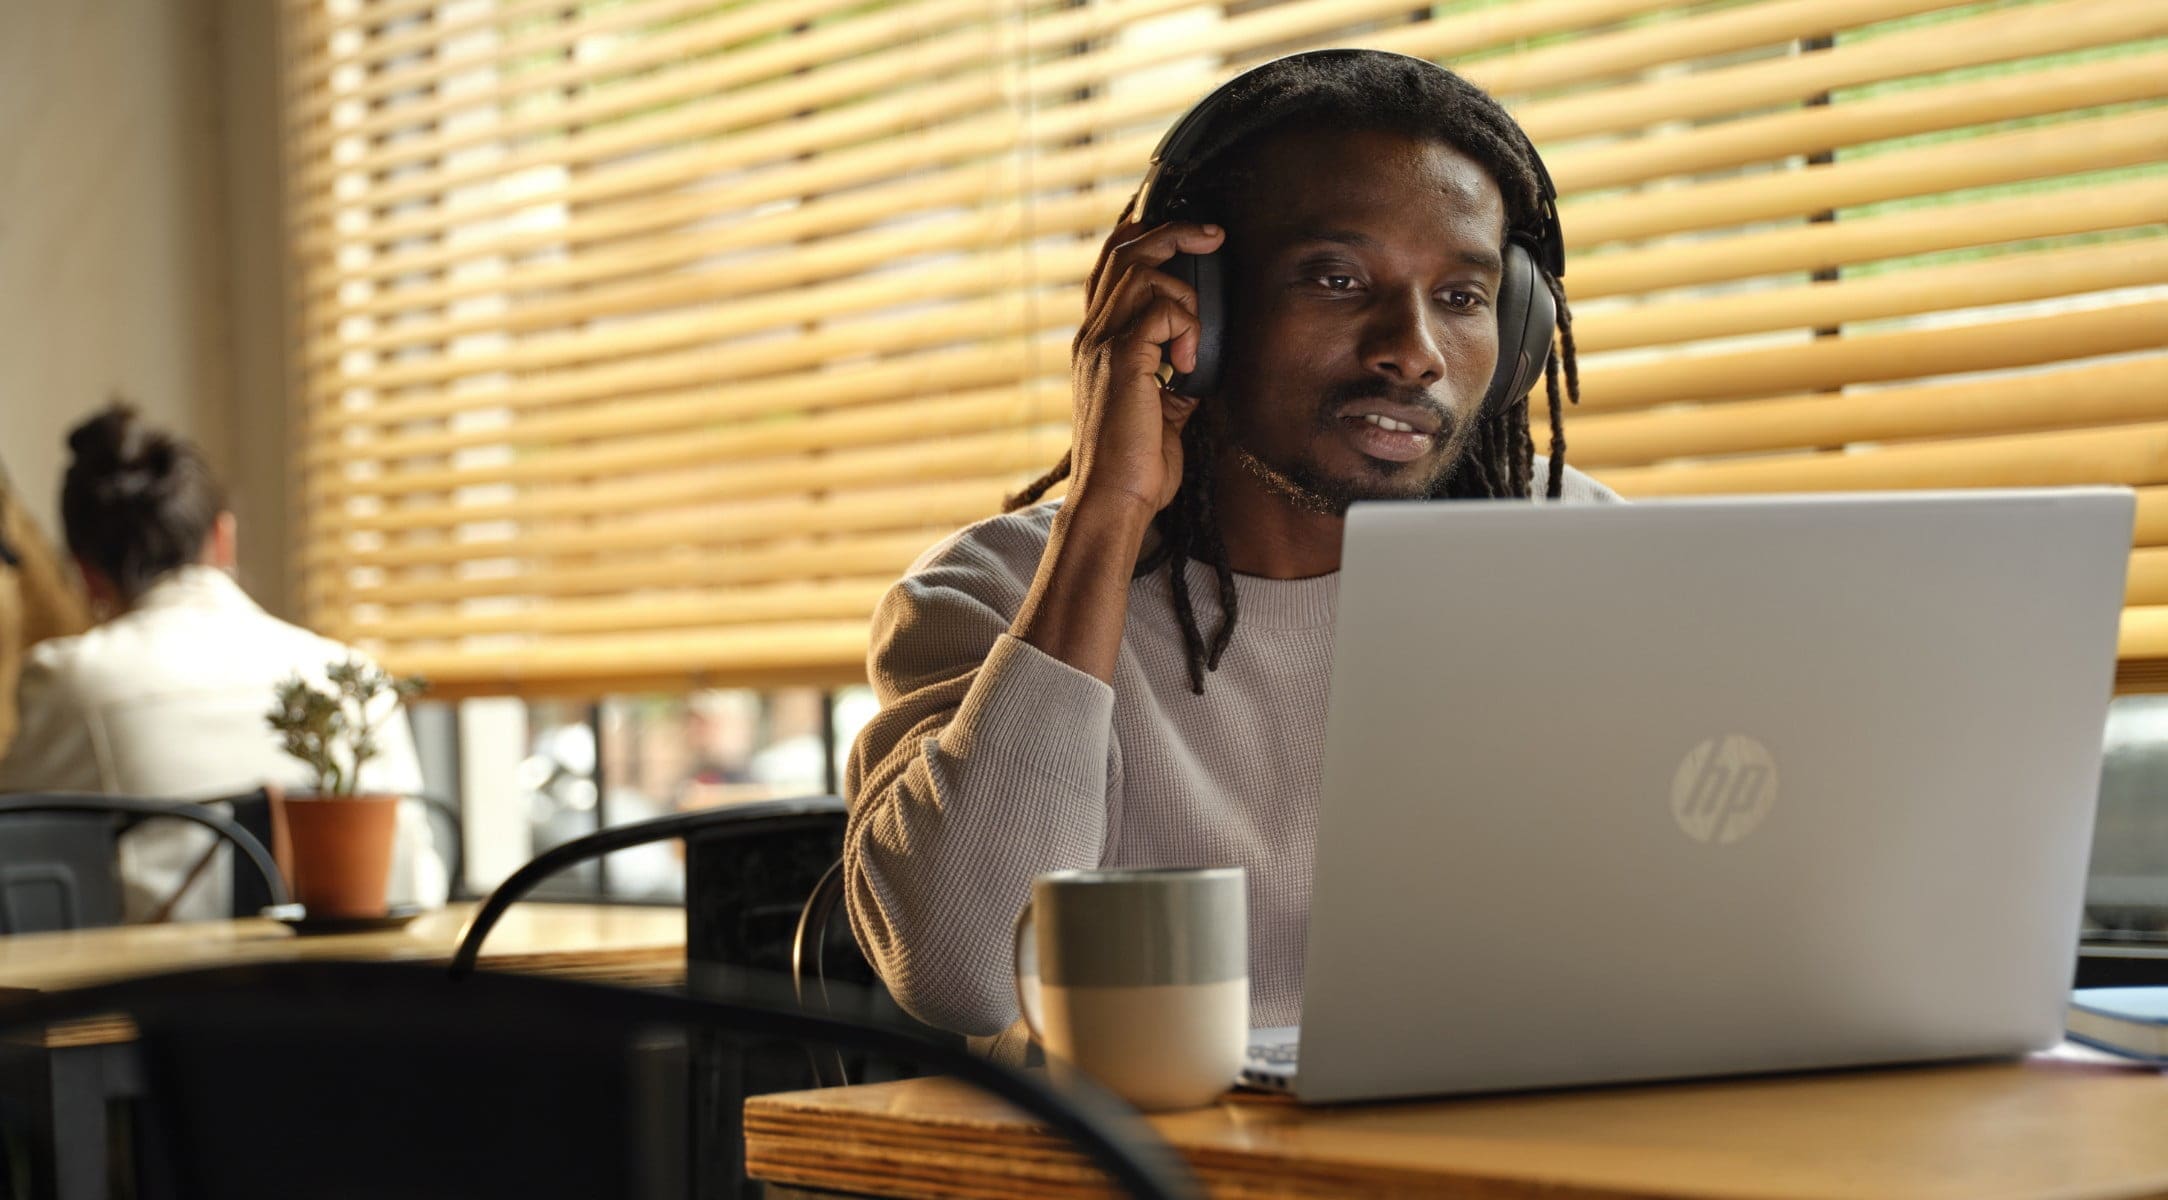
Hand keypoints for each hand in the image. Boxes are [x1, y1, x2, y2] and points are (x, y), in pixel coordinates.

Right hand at [1066, 220, 1225, 516]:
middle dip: (1175, 232)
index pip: (1111, 266)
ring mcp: (1102, 344)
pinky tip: (1189, 365)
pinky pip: (1161, 310)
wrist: (1114, 499)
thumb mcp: (1163, 410)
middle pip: (1125, 250)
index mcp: (1097, 342)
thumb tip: (1201, 356)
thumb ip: (1174, 375)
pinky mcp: (1122, 360)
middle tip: (1214, 235)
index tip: (1192, 237)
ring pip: (1143, 272)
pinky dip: (1187, 328)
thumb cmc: (1138, 465)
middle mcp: (1093, 335)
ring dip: (1185, 295)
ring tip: (1195, 342)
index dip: (1145, 236)